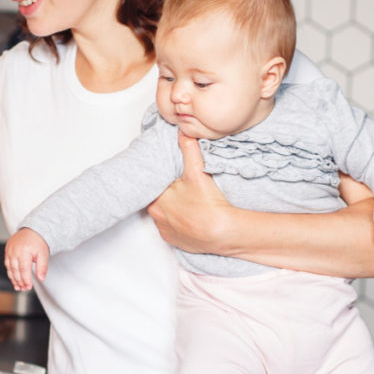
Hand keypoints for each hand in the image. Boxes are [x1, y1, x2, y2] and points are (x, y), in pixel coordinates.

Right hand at [4, 228, 49, 290]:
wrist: (32, 230)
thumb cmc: (38, 241)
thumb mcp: (43, 254)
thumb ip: (42, 267)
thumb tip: (41, 279)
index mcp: (24, 251)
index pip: (24, 269)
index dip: (25, 280)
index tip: (28, 287)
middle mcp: (15, 251)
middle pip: (15, 270)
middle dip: (19, 281)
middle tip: (24, 289)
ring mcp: (9, 250)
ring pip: (10, 268)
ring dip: (13, 279)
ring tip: (18, 287)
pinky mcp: (7, 251)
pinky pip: (7, 264)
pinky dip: (10, 272)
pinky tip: (14, 279)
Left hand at [146, 132, 233, 254]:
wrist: (222, 232)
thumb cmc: (207, 204)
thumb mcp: (197, 171)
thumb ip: (188, 149)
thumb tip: (183, 132)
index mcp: (156, 200)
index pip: (152, 187)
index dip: (161, 181)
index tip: (170, 178)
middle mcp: (156, 217)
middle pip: (157, 200)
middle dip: (167, 194)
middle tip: (181, 188)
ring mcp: (165, 231)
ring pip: (164, 215)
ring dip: (172, 209)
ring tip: (187, 202)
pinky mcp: (174, 241)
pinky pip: (172, 229)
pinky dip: (179, 223)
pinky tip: (190, 217)